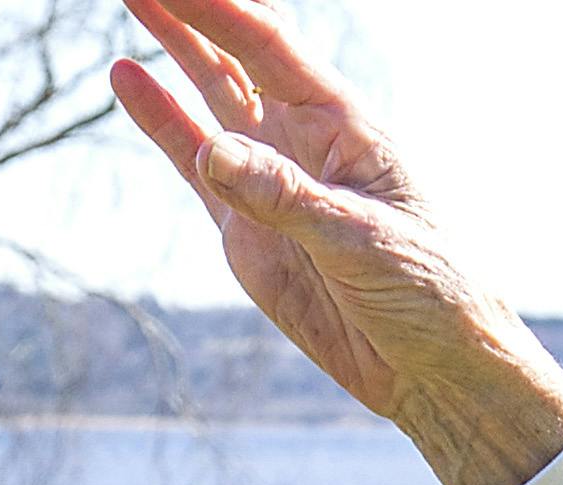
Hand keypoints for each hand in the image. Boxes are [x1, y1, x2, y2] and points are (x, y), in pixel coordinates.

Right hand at [112, 0, 562, 484]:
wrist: (435, 370)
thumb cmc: (429, 294)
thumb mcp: (363, 244)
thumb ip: (287, 198)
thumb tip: (214, 152)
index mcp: (347, 127)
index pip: (270, 49)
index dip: (220, 9)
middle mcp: (306, 140)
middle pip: (239, 55)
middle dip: (197, 11)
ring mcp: (272, 180)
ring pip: (214, 94)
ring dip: (176, 46)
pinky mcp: (245, 228)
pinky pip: (192, 162)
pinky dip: (160, 119)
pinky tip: (127, 76)